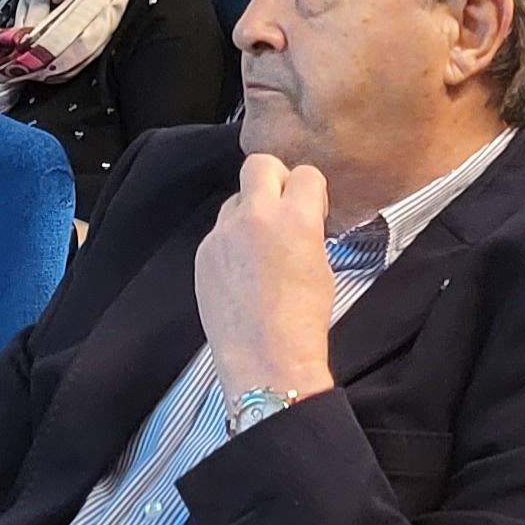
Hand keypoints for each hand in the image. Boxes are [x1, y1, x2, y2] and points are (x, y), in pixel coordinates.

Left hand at [195, 154, 337, 402]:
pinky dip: (231, 244)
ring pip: (234, 201)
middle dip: (274, 178)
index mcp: (294, 218)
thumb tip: (296, 219)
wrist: (266, 359)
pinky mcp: (202, 255)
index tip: (311, 210)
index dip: (311, 191)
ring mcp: (222, 235)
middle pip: (258, 165)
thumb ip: (306, 230)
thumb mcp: (321, 266)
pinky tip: (242, 276)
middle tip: (281, 208)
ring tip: (260, 252)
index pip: (304, 173)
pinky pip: (219, 234)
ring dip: (249, 214)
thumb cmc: (303, 320)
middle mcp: (254, 217)